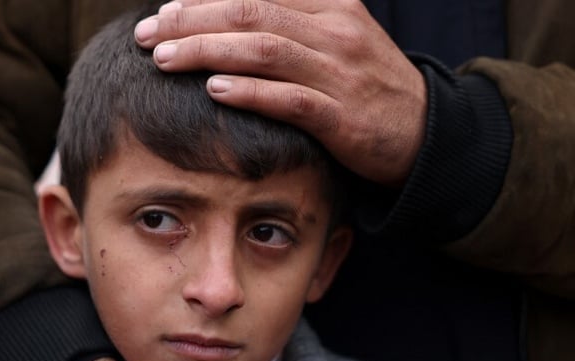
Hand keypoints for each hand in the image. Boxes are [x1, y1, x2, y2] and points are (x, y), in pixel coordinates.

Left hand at [134, 0, 425, 186]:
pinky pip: (290, 100)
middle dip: (192, 21)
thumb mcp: (335, 39)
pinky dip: (250, 92)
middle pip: (251, 14)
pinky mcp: (343, 118)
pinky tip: (214, 89)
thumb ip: (288, 24)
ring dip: (208, 51)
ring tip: (165, 58)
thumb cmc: (366, 88)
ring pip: (265, 51)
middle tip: (149, 33)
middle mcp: (335, 31)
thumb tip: (226, 19)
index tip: (163, 10)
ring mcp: (341, 73)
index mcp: (330, 5)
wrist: (425, 134)